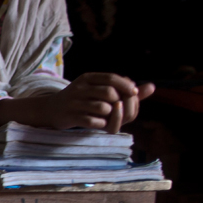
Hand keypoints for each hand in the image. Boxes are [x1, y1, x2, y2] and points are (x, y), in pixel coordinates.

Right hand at [0, 72, 147, 131]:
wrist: (49, 110)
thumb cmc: (80, 101)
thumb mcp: (98, 90)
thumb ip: (124, 89)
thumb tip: (152, 87)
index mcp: (88, 78)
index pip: (112, 78)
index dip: (127, 86)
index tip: (134, 93)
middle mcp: (80, 88)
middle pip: (110, 93)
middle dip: (119, 103)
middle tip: (118, 110)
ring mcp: (74, 102)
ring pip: (103, 108)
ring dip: (109, 115)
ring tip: (105, 117)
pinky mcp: (70, 116)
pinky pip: (92, 121)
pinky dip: (99, 125)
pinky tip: (97, 124)